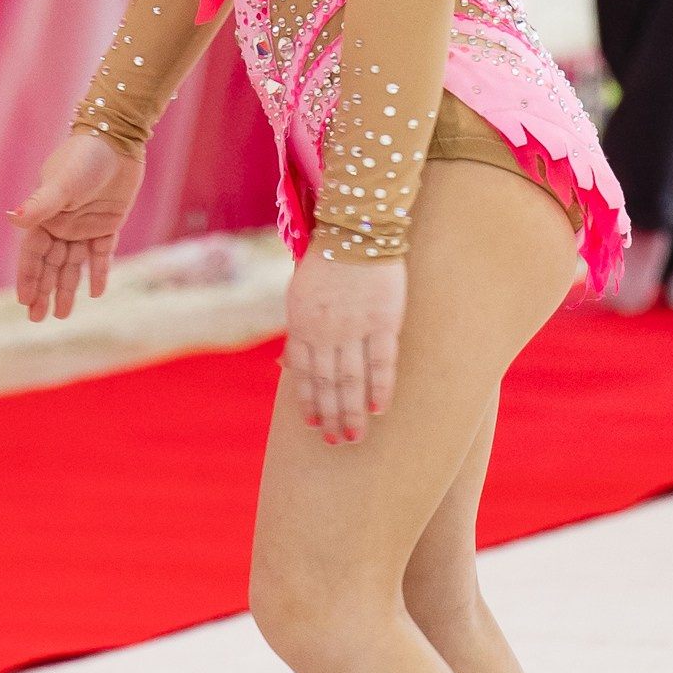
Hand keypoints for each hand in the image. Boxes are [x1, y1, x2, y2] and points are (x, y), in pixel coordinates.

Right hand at [9, 132, 142, 321]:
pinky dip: (98, 272)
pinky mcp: (108, 223)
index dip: (28, 278)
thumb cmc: (83, 159)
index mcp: (45, 216)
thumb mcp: (61, 184)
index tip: (24, 303)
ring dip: (67, 288)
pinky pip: (101, 253)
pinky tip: (95, 293)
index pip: (33, 255)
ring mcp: (85, 225)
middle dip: (44, 291)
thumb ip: (40, 205)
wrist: (116, 140)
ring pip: (73, 264)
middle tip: (38, 320)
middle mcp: (62, 224)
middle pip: (51, 265)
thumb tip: (11, 218)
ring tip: (62, 315)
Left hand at [281, 246, 406, 445]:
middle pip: (326, 384)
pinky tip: (377, 409)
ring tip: (353, 436)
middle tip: (335, 442)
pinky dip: (379, 387)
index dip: (307, 402)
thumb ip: (299, 330)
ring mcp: (354, 328)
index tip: (313, 425)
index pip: (303, 374)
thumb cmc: (326, 259)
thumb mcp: (299, 294)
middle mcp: (325, 332)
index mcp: (302, 324)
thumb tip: (289, 364)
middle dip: (329, 416)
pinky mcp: (383, 321)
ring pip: (351, 380)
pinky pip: (381, 362)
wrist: (355, 229)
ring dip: (350, 411)